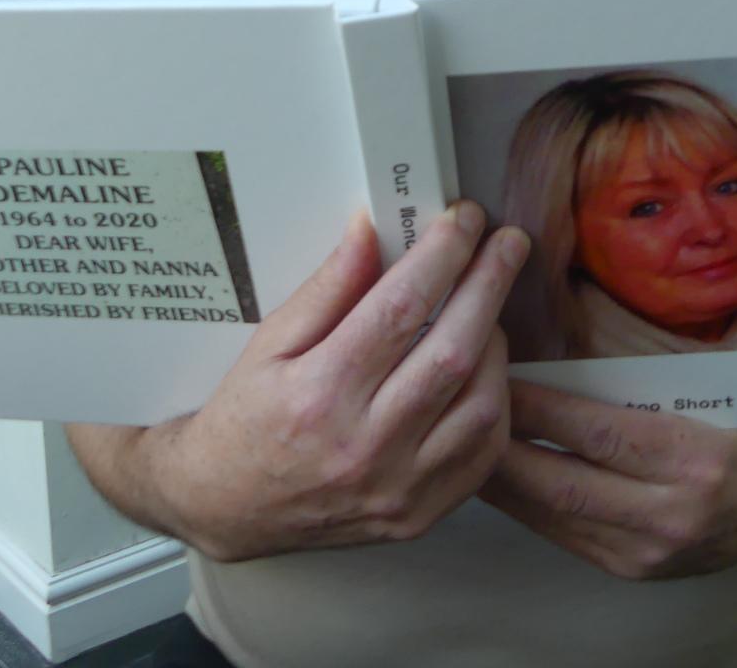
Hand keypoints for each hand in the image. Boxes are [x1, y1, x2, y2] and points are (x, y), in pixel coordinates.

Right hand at [91, 202, 528, 561]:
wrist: (228, 505)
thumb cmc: (245, 420)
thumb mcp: (269, 342)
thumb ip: (327, 287)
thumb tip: (371, 231)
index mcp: (320, 395)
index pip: (400, 310)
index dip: (441, 256)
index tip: (462, 220)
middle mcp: (364, 447)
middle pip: (453, 353)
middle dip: (489, 285)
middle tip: (507, 244)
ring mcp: (398, 489)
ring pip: (481, 405)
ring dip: (496, 343)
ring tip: (487, 307)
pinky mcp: (419, 515)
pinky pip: (483, 454)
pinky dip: (495, 401)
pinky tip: (484, 368)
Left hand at [480, 380, 736, 579]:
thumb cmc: (735, 430)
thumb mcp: (691, 397)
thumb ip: (623, 392)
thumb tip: (544, 372)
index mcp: (692, 457)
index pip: (598, 432)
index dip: (539, 406)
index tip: (497, 375)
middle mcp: (670, 513)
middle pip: (565, 484)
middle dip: (502, 450)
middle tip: (458, 413)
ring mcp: (648, 552)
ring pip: (555, 517)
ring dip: (503, 483)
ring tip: (460, 446)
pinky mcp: (630, 570)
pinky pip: (564, 535)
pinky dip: (526, 506)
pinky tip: (498, 481)